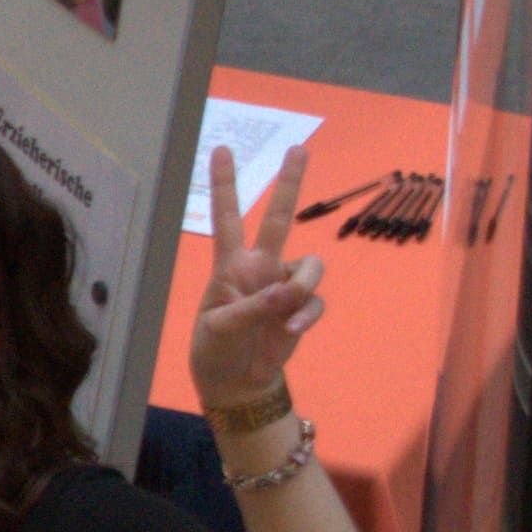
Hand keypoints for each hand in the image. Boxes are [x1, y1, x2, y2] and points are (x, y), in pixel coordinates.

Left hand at [184, 151, 326, 417]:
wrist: (237, 383)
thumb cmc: (216, 349)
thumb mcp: (221, 327)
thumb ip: (254, 306)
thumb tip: (290, 290)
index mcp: (229, 265)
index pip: (226, 217)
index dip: (224, 184)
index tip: (221, 149)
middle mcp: (260, 267)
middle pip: (278, 218)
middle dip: (289, 183)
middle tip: (299, 148)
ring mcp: (284, 286)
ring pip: (311, 266)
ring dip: (303, 288)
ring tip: (285, 313)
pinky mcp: (302, 308)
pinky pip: (315, 302)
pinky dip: (306, 315)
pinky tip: (291, 331)